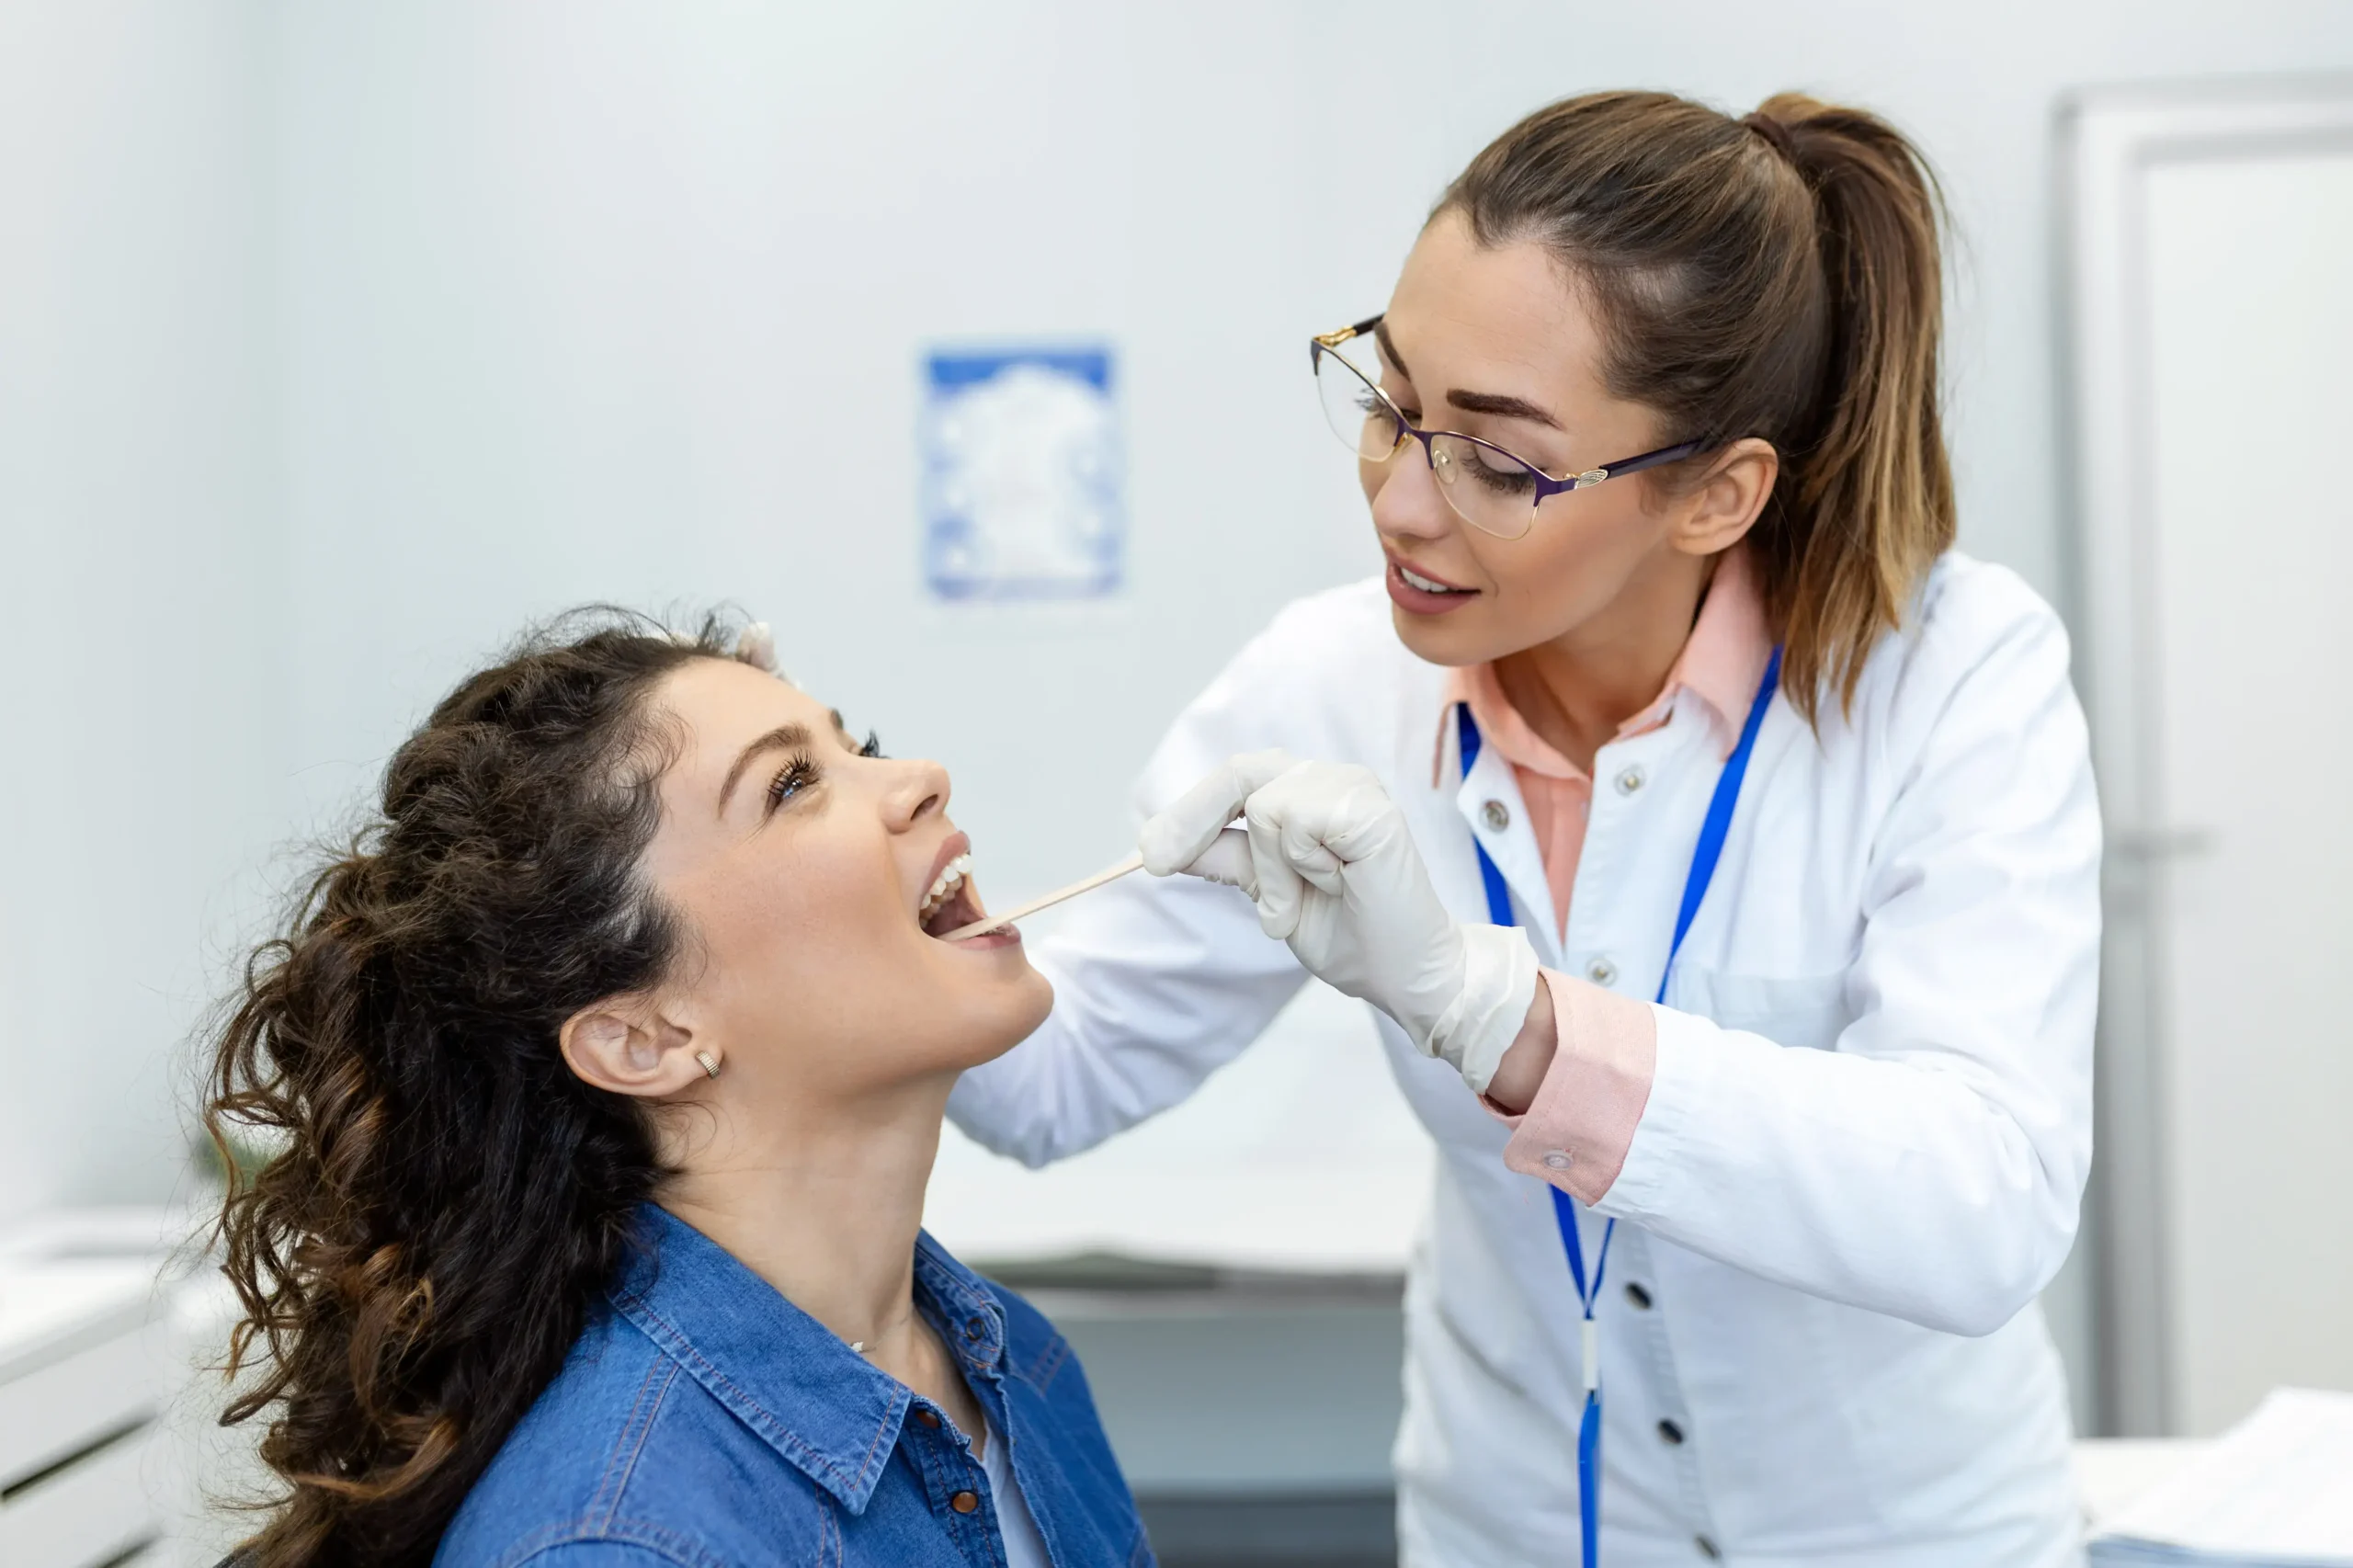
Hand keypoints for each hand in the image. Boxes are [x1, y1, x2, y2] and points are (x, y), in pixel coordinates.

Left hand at [1139, 751, 1538, 1092]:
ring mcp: (1355, 787)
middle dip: (1194, 816)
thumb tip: (1163, 844)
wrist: (1408, 974)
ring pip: (1266, 804)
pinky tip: (1339, 882)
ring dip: (1274, 869)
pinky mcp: (1370, 807)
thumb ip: (1231, 862)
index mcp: (1313, 796)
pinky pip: (1298, 821)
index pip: (1238, 782)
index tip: (1150, 853)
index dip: (1190, 811)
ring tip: (1315, 895)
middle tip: (1159, 861)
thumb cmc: (1351, 934)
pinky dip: (1304, 865)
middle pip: (1242, 773)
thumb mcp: (1272, 895)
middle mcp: (1333, 781)